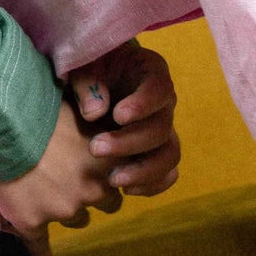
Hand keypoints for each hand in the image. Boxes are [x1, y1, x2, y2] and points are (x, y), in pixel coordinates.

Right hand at [0, 96, 121, 255]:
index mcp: (110, 160)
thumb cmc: (40, 108)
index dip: (113, 172)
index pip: (127, 176)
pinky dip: (43, 251)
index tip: (102, 166)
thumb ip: (98, 122)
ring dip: (67, 209)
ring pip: (77, 220)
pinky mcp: (33, 223)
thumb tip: (103, 121)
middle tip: (75, 179)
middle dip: (95, 194)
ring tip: (48, 193)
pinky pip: (41, 246)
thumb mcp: (79, 108)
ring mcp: (64, 209)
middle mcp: (93, 189)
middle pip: (107, 203)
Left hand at [66, 41, 181, 197]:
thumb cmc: (90, 68)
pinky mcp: (156, 152)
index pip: (159, 88)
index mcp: (152, 73)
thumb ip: (88, 84)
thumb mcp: (85, 66)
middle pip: (161, 127)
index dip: (143, 104)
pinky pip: (167, 173)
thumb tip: (95, 113)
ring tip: (113, 180)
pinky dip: (151, 185)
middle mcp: (164, 103)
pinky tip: (125, 189)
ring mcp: (163, 129)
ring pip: (170, 154)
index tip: (118, 116)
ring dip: (144, 171)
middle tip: (95, 148)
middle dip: (129, 142)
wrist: (92, 83)